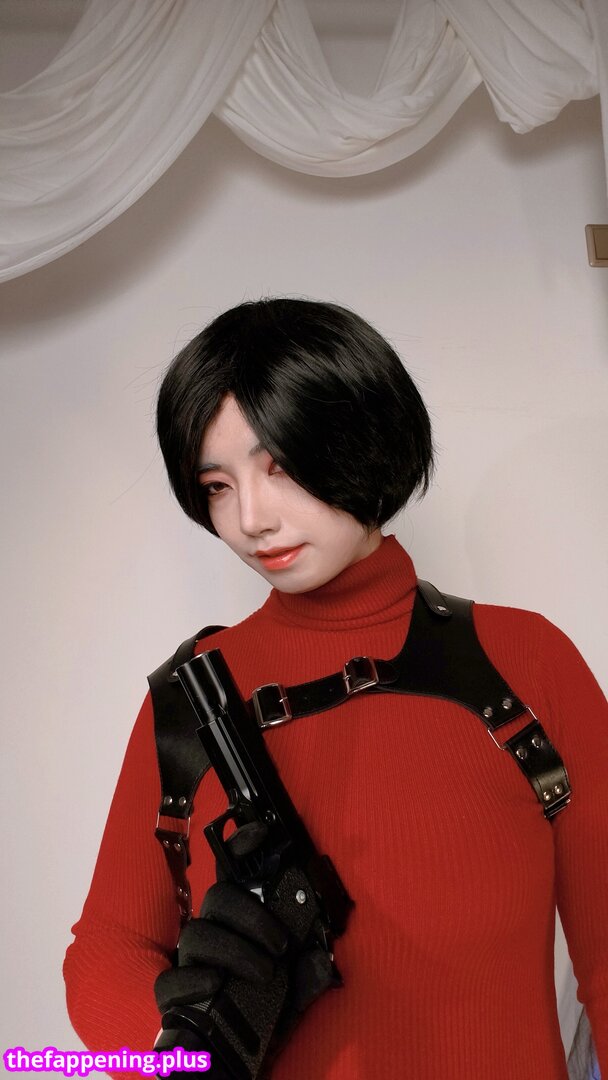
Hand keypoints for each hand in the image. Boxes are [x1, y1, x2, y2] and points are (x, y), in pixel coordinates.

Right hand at [154, 822, 338, 1076]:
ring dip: (235, 950)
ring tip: (264, 975)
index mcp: (239, 923)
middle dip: (252, 916)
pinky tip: (216, 987)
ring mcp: (189, 961)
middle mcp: (212, 932)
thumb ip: (308, 975)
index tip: (261, 832)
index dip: (241, 846)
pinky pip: (171, 979)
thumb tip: (321, 958)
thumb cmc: (262, 1017)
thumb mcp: (294, 994)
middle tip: (279, 945)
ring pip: (198, 933)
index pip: (235, 873)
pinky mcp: (172, 995)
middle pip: (219, 897)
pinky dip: (194, 979)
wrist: (235, 1064)